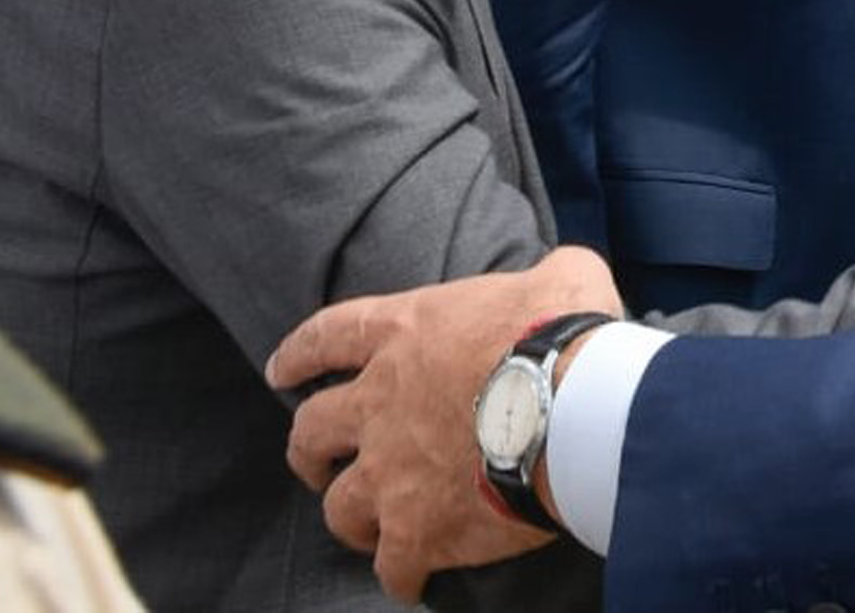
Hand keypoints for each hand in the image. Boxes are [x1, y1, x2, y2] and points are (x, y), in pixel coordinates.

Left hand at [264, 247, 620, 603]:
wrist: (574, 406)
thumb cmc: (567, 332)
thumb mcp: (562, 276)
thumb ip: (548, 275)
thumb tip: (563, 277)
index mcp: (406, 334)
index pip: (327, 337)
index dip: (298, 354)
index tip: (280, 369)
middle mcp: (381, 403)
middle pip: (311, 432)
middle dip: (309, 450)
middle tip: (318, 461)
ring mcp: (391, 471)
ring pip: (339, 507)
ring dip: (351, 515)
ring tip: (368, 525)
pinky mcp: (417, 529)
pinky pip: (392, 566)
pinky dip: (401, 574)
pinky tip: (415, 579)